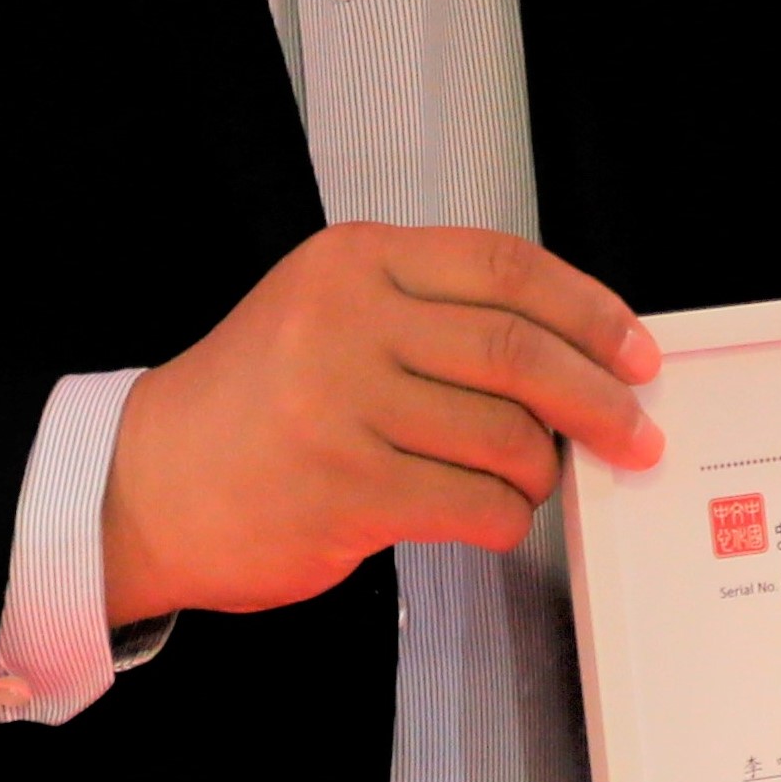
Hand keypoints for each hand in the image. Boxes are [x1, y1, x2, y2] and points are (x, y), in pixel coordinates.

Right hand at [98, 223, 662, 620]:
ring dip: (541, 468)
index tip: (635, 349)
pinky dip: (504, 518)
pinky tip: (493, 518)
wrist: (145, 484)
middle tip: (634, 429)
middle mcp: (349, 322)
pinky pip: (473, 505)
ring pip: (505, 435)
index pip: (505, 268)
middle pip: (520, 350)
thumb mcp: (327, 312)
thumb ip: (429, 313)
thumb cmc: (250, 404)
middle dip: (599, 397)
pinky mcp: (345, 490)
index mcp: (355, 263)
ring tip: (534, 479)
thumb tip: (568, 350)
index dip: (589, 310)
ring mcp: (343, 406)